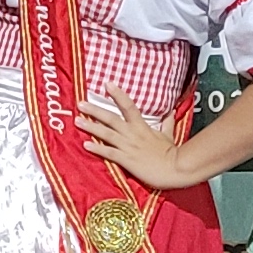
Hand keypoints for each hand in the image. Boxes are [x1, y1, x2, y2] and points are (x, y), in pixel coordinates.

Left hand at [76, 89, 190, 190]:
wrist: (176, 169)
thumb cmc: (172, 153)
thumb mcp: (169, 135)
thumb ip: (167, 123)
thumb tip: (171, 112)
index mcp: (142, 126)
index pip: (128, 106)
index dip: (118, 94)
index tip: (107, 84)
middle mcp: (132, 134)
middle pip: (111, 119)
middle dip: (94, 111)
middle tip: (80, 103)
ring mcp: (128, 147)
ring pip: (106, 134)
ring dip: (90, 127)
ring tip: (77, 121)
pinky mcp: (127, 160)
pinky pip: (109, 153)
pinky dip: (97, 149)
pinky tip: (85, 145)